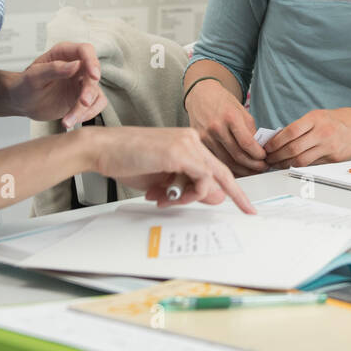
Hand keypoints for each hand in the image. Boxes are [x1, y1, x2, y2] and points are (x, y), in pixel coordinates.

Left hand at [12, 42, 107, 129]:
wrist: (21, 103)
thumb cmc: (23, 86)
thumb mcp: (33, 77)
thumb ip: (54, 69)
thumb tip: (75, 65)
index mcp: (63, 54)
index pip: (85, 51)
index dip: (92, 62)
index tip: (93, 76)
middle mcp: (76, 66)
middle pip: (94, 73)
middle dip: (90, 90)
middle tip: (83, 102)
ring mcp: (80, 82)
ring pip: (95, 92)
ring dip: (87, 107)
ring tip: (69, 119)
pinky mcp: (82, 97)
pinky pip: (94, 105)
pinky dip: (87, 114)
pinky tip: (71, 121)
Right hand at [88, 126, 255, 213]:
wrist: (102, 149)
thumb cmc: (126, 161)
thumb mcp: (162, 180)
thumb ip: (186, 187)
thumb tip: (211, 197)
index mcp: (187, 142)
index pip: (215, 167)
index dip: (232, 187)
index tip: (244, 203)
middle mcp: (191, 139)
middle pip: (221, 172)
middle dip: (235, 195)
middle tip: (247, 210)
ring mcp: (186, 143)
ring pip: (211, 177)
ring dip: (193, 197)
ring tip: (168, 200)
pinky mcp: (179, 151)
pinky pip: (201, 178)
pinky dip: (191, 193)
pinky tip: (169, 196)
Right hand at [185, 79, 266, 174]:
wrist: (201, 95)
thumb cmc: (223, 102)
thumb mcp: (241, 111)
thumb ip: (251, 130)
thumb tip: (260, 150)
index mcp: (230, 117)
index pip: (247, 143)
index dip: (258, 154)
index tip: (265, 158)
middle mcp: (216, 127)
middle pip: (237, 155)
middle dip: (253, 165)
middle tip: (263, 167)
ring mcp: (206, 137)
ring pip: (227, 161)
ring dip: (243, 170)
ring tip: (253, 170)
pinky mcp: (200, 143)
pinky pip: (217, 160)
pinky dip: (229, 167)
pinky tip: (238, 169)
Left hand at [263, 108, 350, 167]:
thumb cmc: (337, 120)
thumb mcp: (318, 116)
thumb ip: (300, 127)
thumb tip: (278, 139)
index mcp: (315, 118)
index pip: (290, 132)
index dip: (275, 142)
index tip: (267, 148)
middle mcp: (322, 132)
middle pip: (293, 148)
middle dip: (277, 156)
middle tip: (268, 159)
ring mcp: (329, 146)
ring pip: (301, 160)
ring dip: (285, 164)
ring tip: (276, 164)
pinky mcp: (333, 158)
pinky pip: (312, 165)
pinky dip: (299, 166)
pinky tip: (291, 166)